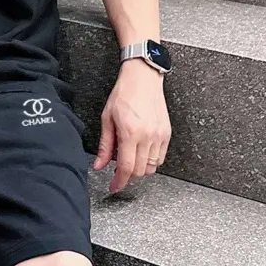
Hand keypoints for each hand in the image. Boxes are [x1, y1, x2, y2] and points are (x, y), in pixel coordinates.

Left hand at [91, 58, 171, 192]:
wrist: (142, 79)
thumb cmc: (123, 94)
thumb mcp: (107, 118)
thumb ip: (105, 145)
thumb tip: (99, 165)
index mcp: (130, 133)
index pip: (126, 168)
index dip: (119, 182)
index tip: (114, 186)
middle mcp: (148, 137)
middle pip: (140, 171)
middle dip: (128, 175)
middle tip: (118, 170)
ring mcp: (159, 136)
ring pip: (152, 167)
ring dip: (140, 169)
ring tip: (129, 158)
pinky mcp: (167, 134)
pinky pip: (160, 158)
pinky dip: (150, 161)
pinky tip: (141, 152)